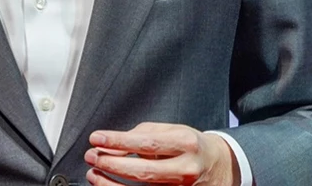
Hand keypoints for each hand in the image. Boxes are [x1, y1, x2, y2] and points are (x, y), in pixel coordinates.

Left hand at [84, 122, 237, 185]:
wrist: (220, 165)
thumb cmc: (190, 145)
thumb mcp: (171, 131)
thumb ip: (142, 135)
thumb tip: (113, 144)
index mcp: (186, 143)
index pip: (146, 143)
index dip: (118, 141)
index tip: (97, 138)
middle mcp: (186, 168)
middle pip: (144, 171)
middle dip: (112, 164)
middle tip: (92, 156)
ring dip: (112, 183)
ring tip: (94, 173)